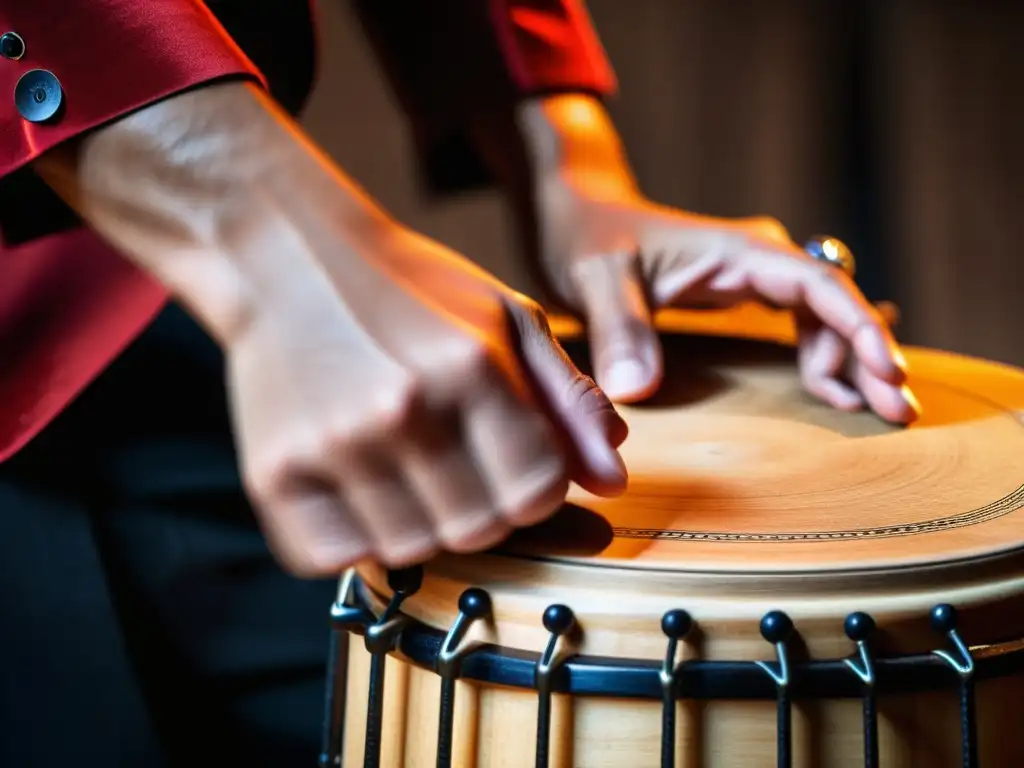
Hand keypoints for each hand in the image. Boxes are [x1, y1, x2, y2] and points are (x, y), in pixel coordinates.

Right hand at [37, 83, 626, 576]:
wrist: (288, 259)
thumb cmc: (411, 289)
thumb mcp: (508, 319)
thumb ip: (570, 399)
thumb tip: (612, 482)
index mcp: (470, 368)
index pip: (538, 488)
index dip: (540, 490)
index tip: (520, 468)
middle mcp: (402, 411)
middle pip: (480, 528)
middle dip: (489, 511)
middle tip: (465, 469)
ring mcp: (333, 446)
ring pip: (414, 550)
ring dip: (426, 527)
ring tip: (412, 472)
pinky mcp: (275, 472)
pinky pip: (338, 557)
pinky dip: (360, 541)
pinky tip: (366, 494)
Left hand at [519, 95, 917, 423]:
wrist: (575, 215)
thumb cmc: (586, 237)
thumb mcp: (596, 279)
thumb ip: (619, 328)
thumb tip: (635, 392)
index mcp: (738, 250)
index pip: (818, 285)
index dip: (857, 329)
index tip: (885, 373)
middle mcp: (756, 259)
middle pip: (835, 305)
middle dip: (870, 356)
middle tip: (900, 413)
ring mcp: (752, 276)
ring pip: (823, 318)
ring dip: (851, 363)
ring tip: (877, 412)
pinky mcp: (739, 294)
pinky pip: (799, 326)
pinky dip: (819, 359)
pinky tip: (831, 394)